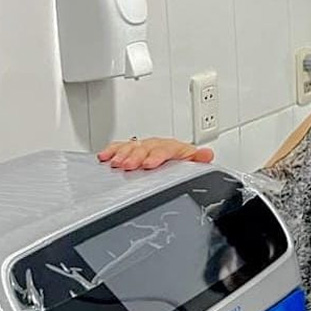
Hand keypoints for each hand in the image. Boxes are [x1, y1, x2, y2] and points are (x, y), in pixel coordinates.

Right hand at [97, 137, 213, 170]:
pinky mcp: (130, 150)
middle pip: (144, 148)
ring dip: (121, 154)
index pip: (164, 149)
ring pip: (130, 147)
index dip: (156, 156)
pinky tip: (103, 157)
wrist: (173, 160)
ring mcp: (142, 146)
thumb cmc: (181, 162)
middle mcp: (155, 145)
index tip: (149, 164)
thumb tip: (207, 154)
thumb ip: (197, 159)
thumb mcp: (190, 162)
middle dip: (135, 156)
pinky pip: (119, 147)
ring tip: (114, 163)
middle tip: (128, 165)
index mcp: (172, 148)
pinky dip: (110, 151)